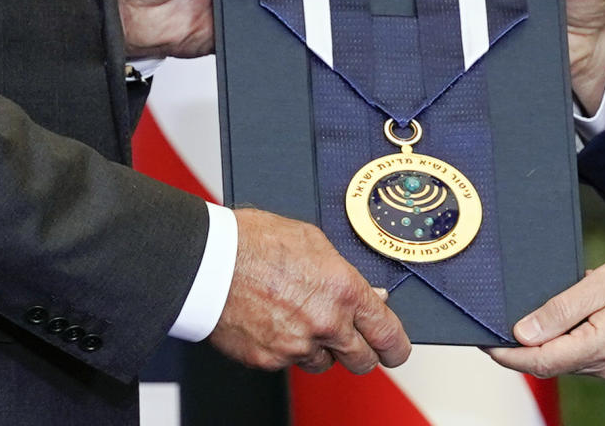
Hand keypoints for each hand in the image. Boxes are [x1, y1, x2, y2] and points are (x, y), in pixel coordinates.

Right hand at [209, 208, 410, 374]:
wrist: (208, 261)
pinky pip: (288, 363)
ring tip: (300, 319)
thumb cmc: (255, 242)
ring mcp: (296, 345)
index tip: (397, 349)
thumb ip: (347, 274)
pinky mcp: (268, 360)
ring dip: (321, 349)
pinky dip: (286, 348)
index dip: (397, 346)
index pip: (387, 333)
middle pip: (362, 360)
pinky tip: (274, 322)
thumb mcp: (314, 242)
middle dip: (363, 353)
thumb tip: (371, 293)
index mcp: (344, 291)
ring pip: (323, 363)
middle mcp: (325, 323)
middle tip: (355, 342)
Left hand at [487, 250, 604, 381]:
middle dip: (520, 349)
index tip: (484, 342)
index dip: (507, 354)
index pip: (539, 362)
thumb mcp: (604, 283)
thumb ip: (561, 309)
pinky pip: (585, 356)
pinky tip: (566, 319)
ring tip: (532, 314)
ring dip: (545, 343)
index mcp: (601, 347)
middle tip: (495, 327)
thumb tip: (524, 332)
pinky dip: (568, 341)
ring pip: (567, 361)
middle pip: (550, 364)